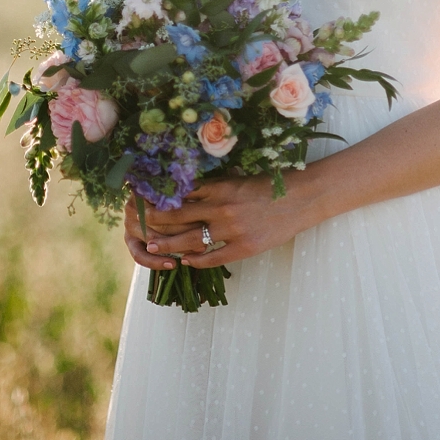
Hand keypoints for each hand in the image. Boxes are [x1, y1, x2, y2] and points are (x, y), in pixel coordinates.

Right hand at [123, 197, 203, 270]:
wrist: (145, 200)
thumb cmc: (168, 195)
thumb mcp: (174, 193)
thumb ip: (183, 200)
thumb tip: (203, 216)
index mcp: (145, 191)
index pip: (167, 206)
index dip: (187, 213)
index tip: (205, 221)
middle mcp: (134, 207)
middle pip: (161, 222)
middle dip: (185, 233)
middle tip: (205, 241)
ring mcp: (129, 223)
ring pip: (153, 239)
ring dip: (175, 248)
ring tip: (195, 252)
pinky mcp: (128, 239)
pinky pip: (139, 255)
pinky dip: (155, 262)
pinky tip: (173, 264)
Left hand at [130, 173, 310, 270]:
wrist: (302, 199)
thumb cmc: (272, 185)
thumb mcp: (240, 178)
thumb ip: (216, 185)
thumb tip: (189, 189)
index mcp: (221, 186)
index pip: (182, 193)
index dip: (161, 197)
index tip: (144, 198)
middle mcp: (222, 207)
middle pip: (178, 216)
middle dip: (155, 220)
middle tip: (138, 223)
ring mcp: (232, 229)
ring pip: (190, 239)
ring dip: (167, 244)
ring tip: (151, 246)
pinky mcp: (244, 247)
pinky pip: (212, 257)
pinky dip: (196, 260)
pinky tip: (186, 261)